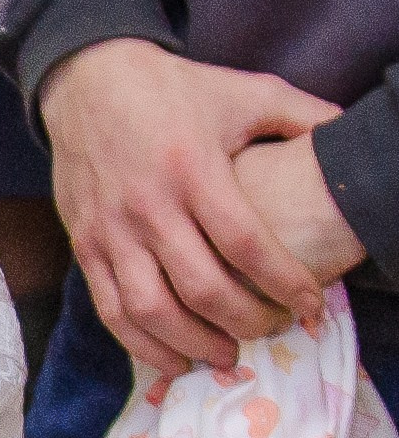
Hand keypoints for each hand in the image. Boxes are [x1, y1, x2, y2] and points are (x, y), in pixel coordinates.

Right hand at [39, 39, 341, 373]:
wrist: (88, 80)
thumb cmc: (174, 90)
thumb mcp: (244, 91)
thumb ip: (302, 115)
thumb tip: (351, 129)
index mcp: (194, 168)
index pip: (246, 244)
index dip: (286, 283)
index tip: (312, 305)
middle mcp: (149, 204)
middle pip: (203, 288)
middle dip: (247, 322)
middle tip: (271, 330)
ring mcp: (111, 229)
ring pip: (153, 310)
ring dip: (195, 344)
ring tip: (227, 354)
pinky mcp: (85, 244)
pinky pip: (111, 310)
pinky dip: (143, 345)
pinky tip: (175, 358)